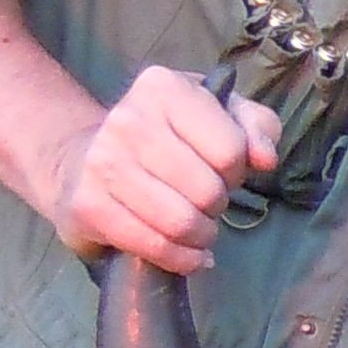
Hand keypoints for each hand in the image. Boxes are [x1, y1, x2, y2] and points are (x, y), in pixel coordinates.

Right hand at [51, 64, 281, 273]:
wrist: (82, 156)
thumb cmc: (168, 135)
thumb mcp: (221, 114)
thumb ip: (257, 128)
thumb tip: (265, 160)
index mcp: (163, 88)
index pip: (230, 151)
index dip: (237, 171)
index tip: (224, 172)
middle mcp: (127, 120)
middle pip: (207, 191)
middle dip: (217, 205)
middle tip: (206, 201)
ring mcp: (102, 163)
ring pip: (180, 223)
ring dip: (201, 235)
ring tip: (198, 228)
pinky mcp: (87, 204)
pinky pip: (151, 245)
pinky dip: (180, 259)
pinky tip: (187, 254)